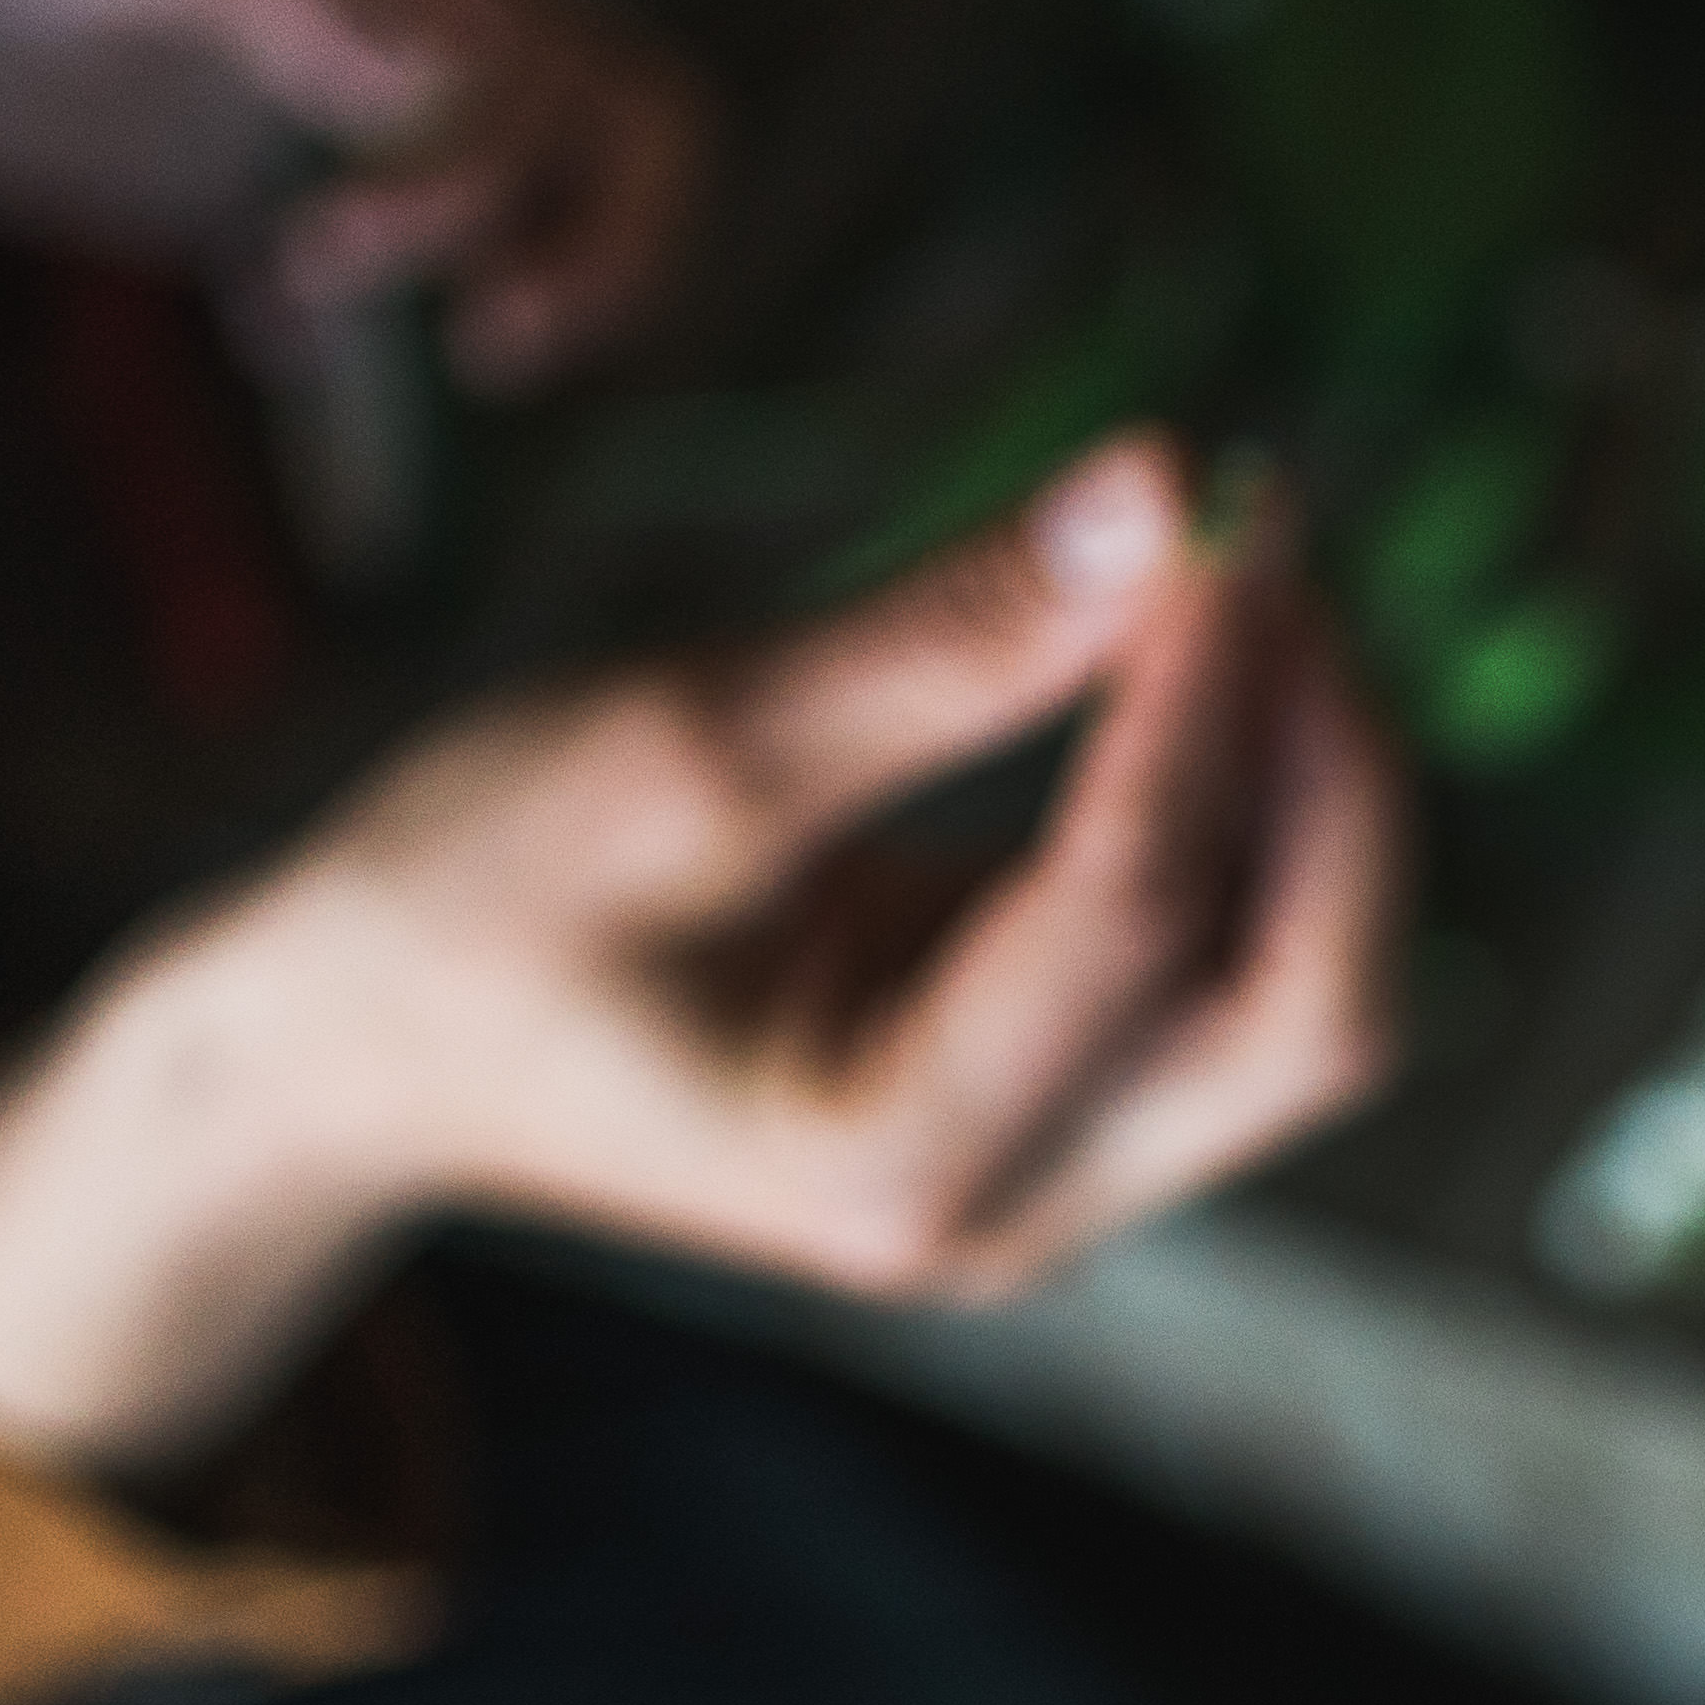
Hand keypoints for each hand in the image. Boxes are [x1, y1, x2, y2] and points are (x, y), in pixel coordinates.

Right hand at [0, 435, 1408, 1478]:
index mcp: (897, 1164)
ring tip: (1240, 575)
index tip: (1226, 500)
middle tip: (1271, 548)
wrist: (373, 1043)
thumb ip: (940, 637)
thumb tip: (1161, 489)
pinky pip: (1232, 968)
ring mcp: (1054, 1179)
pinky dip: (1248, 811)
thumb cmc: (477, 898)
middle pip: (1310, 1019)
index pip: (1143, 917)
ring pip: (1301, 1002)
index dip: (1215, 695)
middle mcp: (1012, 1215)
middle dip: (1331, 775)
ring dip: (1310, 787)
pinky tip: (1198, 656)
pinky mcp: (1062, 1108)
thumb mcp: (683, 742)